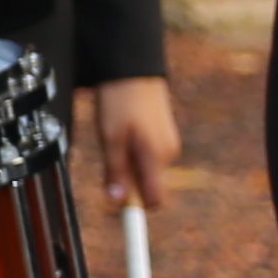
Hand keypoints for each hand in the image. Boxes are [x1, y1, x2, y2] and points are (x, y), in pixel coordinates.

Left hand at [78, 75, 180, 213]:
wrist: (133, 68)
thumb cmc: (120, 100)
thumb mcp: (110, 138)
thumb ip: (115, 171)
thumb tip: (117, 202)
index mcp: (156, 156)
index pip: (155, 201)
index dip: (137, 208)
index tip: (121, 210)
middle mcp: (167, 153)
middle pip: (148, 186)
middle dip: (128, 181)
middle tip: (109, 155)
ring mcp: (168, 143)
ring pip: (147, 170)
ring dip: (130, 164)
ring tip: (115, 136)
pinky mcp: (165, 135)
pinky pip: (149, 156)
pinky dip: (135, 151)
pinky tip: (125, 130)